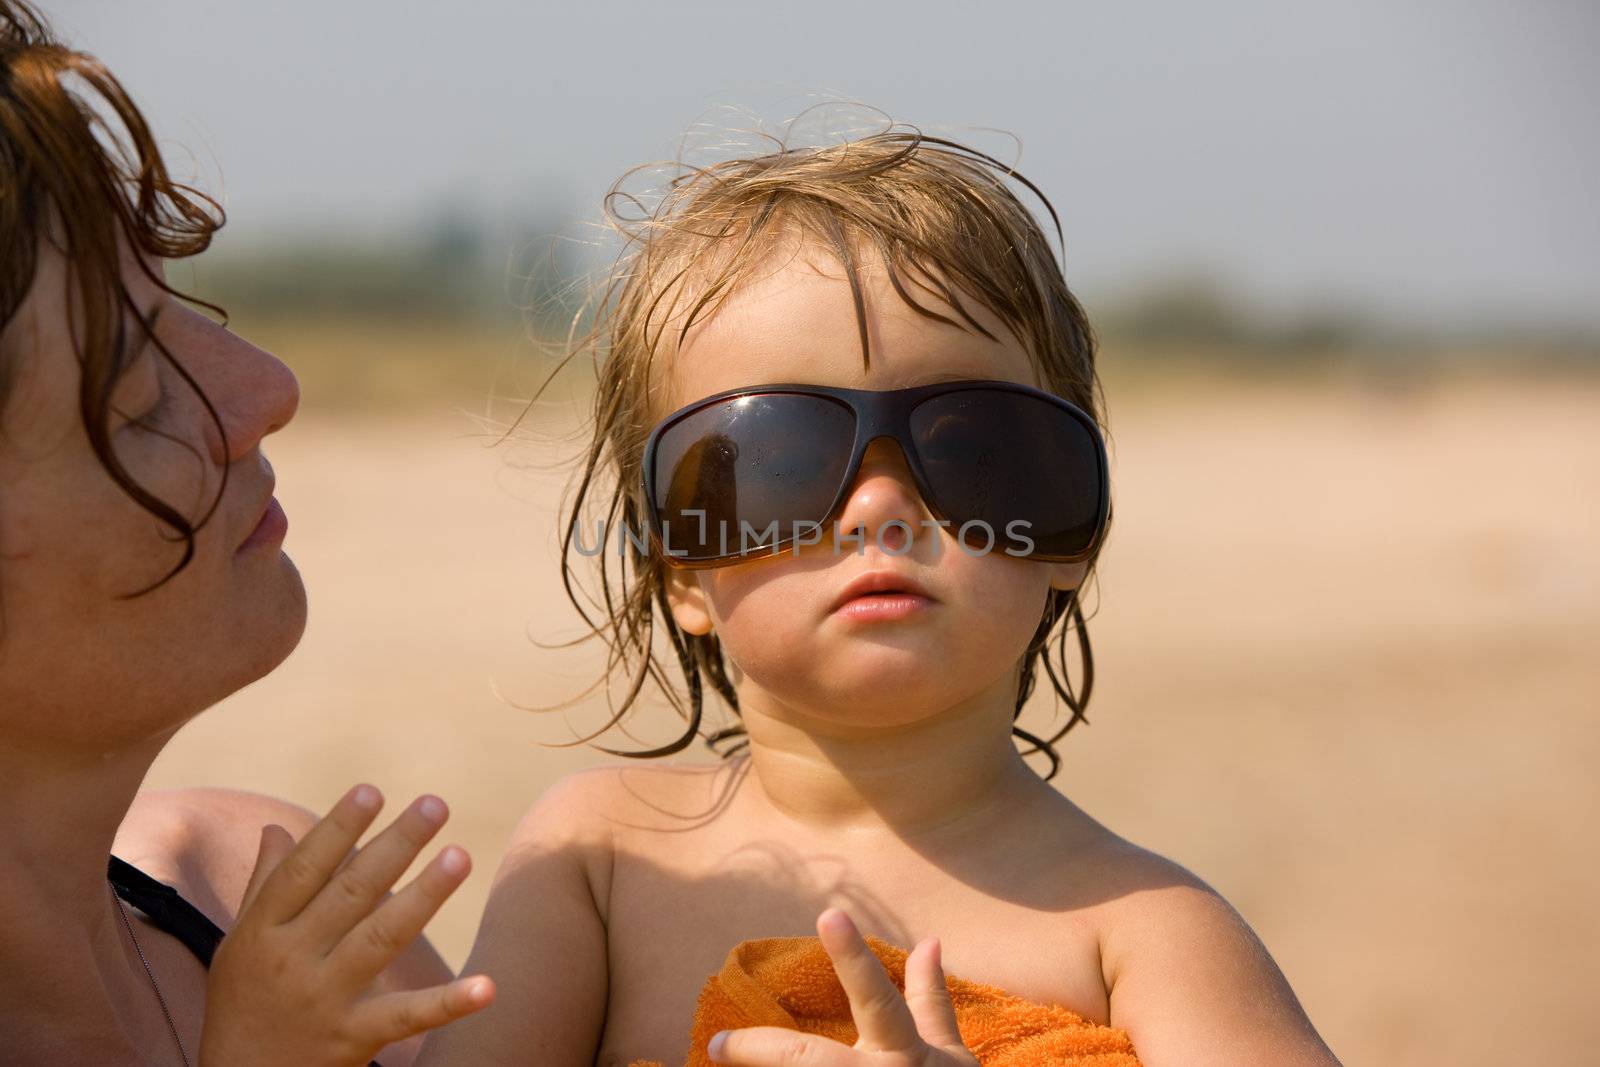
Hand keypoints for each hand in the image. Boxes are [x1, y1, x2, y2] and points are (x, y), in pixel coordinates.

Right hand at [199, 784, 495, 1065]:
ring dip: (424, 895)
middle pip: (350, 893)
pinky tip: (488, 986)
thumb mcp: (239, 945)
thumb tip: (277, 826)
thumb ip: (264, 885)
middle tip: (436, 804)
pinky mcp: (353, 1038)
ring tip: (461, 855)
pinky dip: (448, 1003)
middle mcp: (292, 958)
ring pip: (380, 938)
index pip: (304, 869)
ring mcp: (324, 998)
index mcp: (264, 930)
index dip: (337, 828)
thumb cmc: (243, 1005)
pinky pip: (406, 1016)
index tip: (372, 789)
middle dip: (394, 845)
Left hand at [707, 908, 978, 1066]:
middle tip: (717, 1045)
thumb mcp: (947, 1056)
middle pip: (807, 1060)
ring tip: (722, 1060)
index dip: (852, 957)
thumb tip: (929, 941)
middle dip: (756, 1050)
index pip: (876, 999)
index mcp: (905, 1054)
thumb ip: (929, 1000)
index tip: (828, 914)